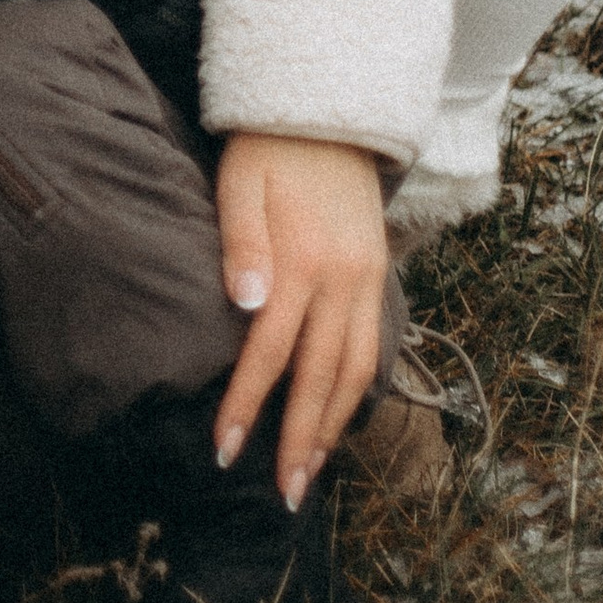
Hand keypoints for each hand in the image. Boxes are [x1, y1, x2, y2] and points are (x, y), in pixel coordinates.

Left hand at [213, 132, 388, 506]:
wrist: (326, 109)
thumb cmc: (267, 149)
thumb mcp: (241, 183)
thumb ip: (241, 245)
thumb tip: (245, 308)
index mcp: (304, 260)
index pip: (271, 351)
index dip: (249, 403)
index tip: (226, 449)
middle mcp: (344, 278)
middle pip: (323, 376)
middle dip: (300, 438)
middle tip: (284, 493)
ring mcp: (367, 278)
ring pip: (358, 369)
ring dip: (334, 424)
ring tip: (311, 470)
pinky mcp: (376, 273)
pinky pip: (373, 344)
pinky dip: (358, 388)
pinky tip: (339, 415)